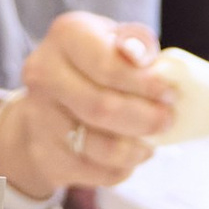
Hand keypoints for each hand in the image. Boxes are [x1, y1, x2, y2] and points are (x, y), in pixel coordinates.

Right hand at [0, 13, 174, 201]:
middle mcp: (43, 73)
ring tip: (151, 141)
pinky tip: (129, 153)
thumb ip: (136, 43)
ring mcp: (39, 117)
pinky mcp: (45, 155)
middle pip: (102, 108)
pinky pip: (98, 173)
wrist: (49, 101)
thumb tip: (140, 56)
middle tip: (168, 120)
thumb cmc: (95, 64)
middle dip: (146, 119)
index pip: (107, 65)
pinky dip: (124, 167)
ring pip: (103, 148)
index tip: (169, 94)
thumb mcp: (116, 41)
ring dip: (138, 149)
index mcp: (66, 35)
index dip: (145, 84)